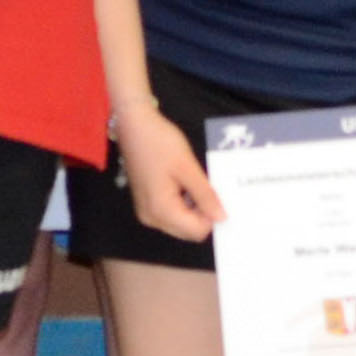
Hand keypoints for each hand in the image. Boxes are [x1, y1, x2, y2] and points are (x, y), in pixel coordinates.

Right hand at [114, 105, 224, 242]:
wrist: (133, 124)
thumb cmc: (160, 143)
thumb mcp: (188, 168)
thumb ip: (205, 196)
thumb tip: (222, 218)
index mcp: (161, 211)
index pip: (196, 231)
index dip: (211, 215)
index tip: (215, 194)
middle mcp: (151, 218)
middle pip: (187, 231)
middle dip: (202, 214)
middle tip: (205, 187)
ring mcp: (146, 211)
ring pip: (180, 224)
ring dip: (193, 208)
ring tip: (193, 182)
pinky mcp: (145, 203)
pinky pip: (171, 214)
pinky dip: (183, 204)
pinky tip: (183, 183)